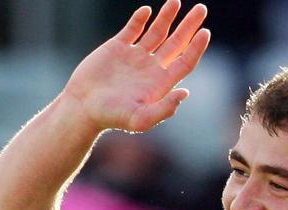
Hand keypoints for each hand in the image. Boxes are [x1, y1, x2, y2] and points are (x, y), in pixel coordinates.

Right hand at [64, 0, 209, 132]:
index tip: (205, 32)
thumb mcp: (140, 120)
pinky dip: (139, 19)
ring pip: (157, 32)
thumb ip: (164, 109)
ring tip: (176, 1)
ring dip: (167, 17)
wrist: (82, 108)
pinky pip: (132, 29)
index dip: (196, 47)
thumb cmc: (111, 117)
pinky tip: (148, 10)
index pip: (185, 61)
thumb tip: (185, 92)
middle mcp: (152, 68)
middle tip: (202, 9)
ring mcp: (135, 57)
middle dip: (189, 26)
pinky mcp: (116, 48)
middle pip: (177, 43)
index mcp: (161, 83)